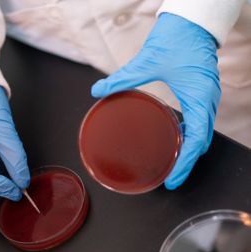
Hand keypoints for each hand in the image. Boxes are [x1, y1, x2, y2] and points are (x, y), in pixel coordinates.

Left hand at [91, 13, 220, 188]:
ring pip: (204, 132)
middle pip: (202, 141)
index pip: (196, 140)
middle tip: (171, 179)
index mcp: (198, 97)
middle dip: (188, 162)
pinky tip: (176, 135)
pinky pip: (200, 119)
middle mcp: (206, 100)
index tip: (173, 178)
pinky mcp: (201, 91)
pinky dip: (191, 133)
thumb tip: (97, 90)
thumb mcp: (146, 62)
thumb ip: (121, 79)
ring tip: (174, 164)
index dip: (185, 163)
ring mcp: (206, 96)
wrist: (192, 21)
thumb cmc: (176, 39)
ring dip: (190, 149)